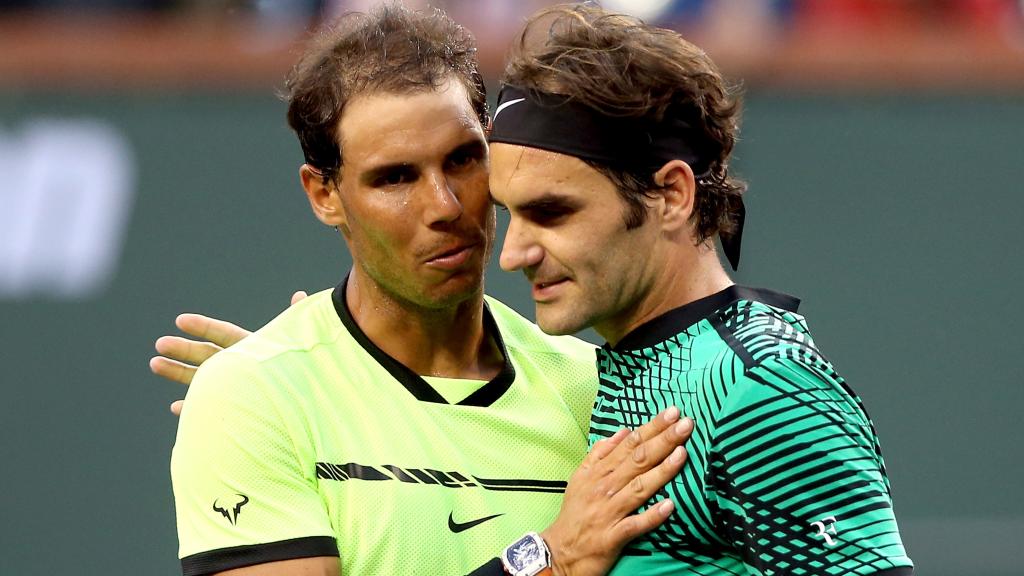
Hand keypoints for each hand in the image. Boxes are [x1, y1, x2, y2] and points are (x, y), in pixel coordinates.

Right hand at [150, 290, 306, 414]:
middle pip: (207, 355)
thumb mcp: (298, 346)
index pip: (224, 334)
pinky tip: (177, 408)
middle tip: (160, 344)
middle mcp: (240, 366)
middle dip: (183, 349)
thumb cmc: (306, 372)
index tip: (181, 320)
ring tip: (154, 364)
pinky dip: (193, 408)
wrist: (310, 408)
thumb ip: (295, 322)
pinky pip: (210, 409)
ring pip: (201, 379)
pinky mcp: (233, 411)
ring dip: (177, 372)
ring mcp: (234, 388)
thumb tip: (301, 295)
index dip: (203, 327)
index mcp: (253, 347)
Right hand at [541, 407, 692, 575]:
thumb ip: (601, 453)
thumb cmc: (574, 513)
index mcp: (599, 472)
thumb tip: (623, 431)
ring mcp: (610, 512)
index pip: (630, 444)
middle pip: (638, 460)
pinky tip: (669, 506)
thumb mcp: (580, 477)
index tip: (672, 413)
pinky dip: (652, 516)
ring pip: (639, 488)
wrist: (559, 551)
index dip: (651, 428)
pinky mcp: (613, 536)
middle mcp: (605, 488)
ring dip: (662, 471)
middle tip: (685, 423)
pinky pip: (635, 524)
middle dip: (663, 440)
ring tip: (682, 453)